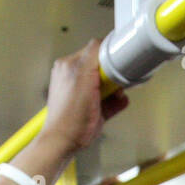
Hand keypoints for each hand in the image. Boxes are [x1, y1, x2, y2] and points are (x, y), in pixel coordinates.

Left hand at [40, 40, 128, 157]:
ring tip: (114, 96)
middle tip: (114, 83)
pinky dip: (118, 101)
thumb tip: (104, 43)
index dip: (108, 56)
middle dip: (114, 75)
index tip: (117, 63)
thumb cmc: (69, 115)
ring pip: (110, 84)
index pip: (95, 49)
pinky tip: (118, 102)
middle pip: (104, 67)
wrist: (66, 141)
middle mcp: (76, 76)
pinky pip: (112, 99)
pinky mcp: (95, 107)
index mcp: (69, 65)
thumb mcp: (81, 75)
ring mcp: (86, 92)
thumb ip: (92, 55)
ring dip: (117, 89)